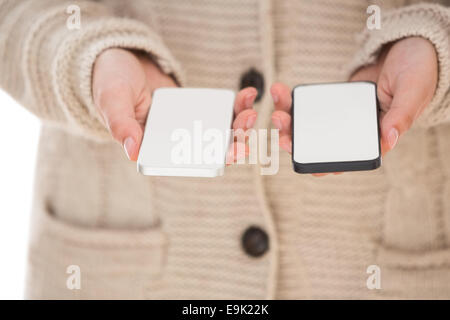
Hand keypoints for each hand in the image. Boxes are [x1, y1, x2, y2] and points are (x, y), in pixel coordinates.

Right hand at [93, 48, 256, 160]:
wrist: (120, 60)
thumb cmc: (110, 83)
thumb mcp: (112, 101)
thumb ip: (121, 124)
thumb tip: (133, 150)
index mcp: (156, 147)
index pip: (189, 161)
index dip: (215, 160)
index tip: (234, 151)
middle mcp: (175, 139)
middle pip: (211, 147)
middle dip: (235, 140)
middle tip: (247, 125)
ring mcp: (188, 123)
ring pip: (220, 131)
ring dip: (240, 125)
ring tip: (250, 110)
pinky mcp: (196, 108)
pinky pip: (219, 111)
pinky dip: (236, 105)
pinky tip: (248, 95)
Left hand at [270, 36, 437, 175]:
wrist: (407, 48)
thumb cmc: (417, 72)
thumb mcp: (413, 93)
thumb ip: (400, 116)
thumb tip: (386, 140)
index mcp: (373, 139)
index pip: (344, 159)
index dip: (320, 165)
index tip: (301, 159)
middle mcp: (352, 132)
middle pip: (317, 144)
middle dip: (294, 140)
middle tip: (279, 125)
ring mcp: (339, 117)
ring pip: (307, 126)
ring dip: (287, 121)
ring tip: (276, 110)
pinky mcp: (330, 101)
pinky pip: (307, 105)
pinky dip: (292, 101)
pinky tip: (280, 92)